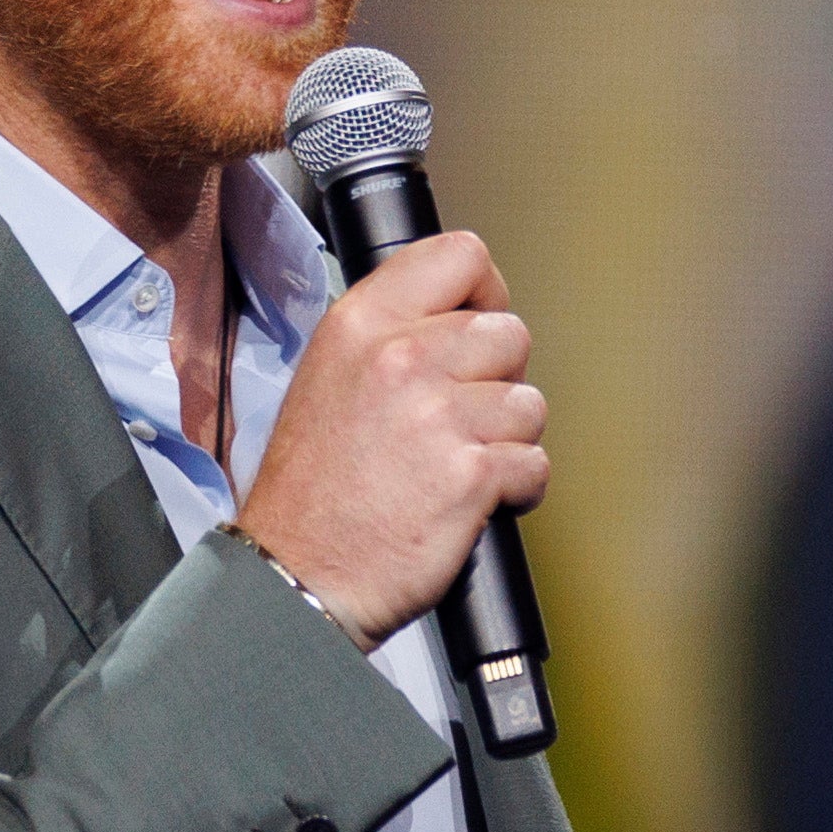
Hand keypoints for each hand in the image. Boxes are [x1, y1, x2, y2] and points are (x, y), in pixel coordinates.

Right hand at [236, 232, 548, 650]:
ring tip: (457, 464)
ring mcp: (438, 414)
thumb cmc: (311, 493)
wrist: (298, 575)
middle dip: (498, 380)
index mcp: (361, 324)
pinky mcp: (471, 473)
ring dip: (507, 439)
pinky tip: (472, 500)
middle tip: (459, 418)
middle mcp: (401, 357)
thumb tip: (459, 319)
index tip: (475, 331)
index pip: (462, 255)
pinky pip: (534, 463)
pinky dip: (515, 489)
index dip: (485, 294)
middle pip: (509, 332)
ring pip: (530, 402)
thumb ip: (389, 336)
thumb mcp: (327, 377)